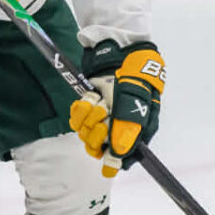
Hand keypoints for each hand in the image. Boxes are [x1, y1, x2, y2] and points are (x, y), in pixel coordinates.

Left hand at [68, 40, 164, 176]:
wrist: (121, 54)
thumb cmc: (135, 80)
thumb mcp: (135, 106)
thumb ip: (126, 132)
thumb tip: (118, 159)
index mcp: (136, 131)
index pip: (121, 158)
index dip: (111, 159)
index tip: (104, 155)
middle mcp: (118, 127)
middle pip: (99, 147)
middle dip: (97, 134)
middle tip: (103, 120)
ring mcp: (103, 116)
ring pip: (85, 132)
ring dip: (90, 117)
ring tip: (99, 103)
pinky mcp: (89, 105)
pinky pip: (77, 117)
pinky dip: (81, 108)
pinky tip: (90, 98)